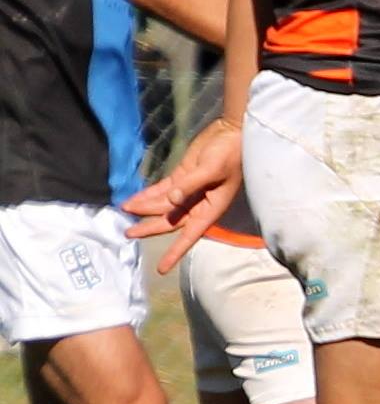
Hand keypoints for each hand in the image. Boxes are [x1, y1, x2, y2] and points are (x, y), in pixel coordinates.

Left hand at [122, 116, 243, 273]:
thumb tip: (170, 200)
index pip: (189, 236)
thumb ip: (189, 185)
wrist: (231, 135)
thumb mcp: (211, 170)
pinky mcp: (182, 177)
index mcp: (209, 208)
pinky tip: (134, 198)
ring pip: (163, 206)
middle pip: (170, 221)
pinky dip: (147, 194)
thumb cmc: (229, 155)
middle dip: (149, 227)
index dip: (175, 252)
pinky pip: (161, 190)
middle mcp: (198, 204)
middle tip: (128, 233)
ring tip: (124, 210)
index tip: (161, 268)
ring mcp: (188, 190)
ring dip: (144, 208)